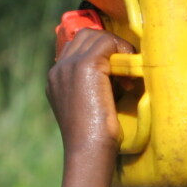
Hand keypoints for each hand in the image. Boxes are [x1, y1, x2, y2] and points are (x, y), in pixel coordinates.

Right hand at [45, 28, 135, 156]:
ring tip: (128, 72)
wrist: (88, 150)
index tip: (118, 72)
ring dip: (117, 47)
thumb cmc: (94, 139)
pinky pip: (108, 43)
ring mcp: (70, 65)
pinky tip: (130, 73)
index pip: (77, 48)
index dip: (100, 52)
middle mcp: (58, 69)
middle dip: (109, 45)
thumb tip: (117, 75)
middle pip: (85, 36)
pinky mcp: (86, 66)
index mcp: (56, 79)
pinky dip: (123, 51)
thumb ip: (94, 88)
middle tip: (126, 68)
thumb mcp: (89, 108)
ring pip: (96, 36)